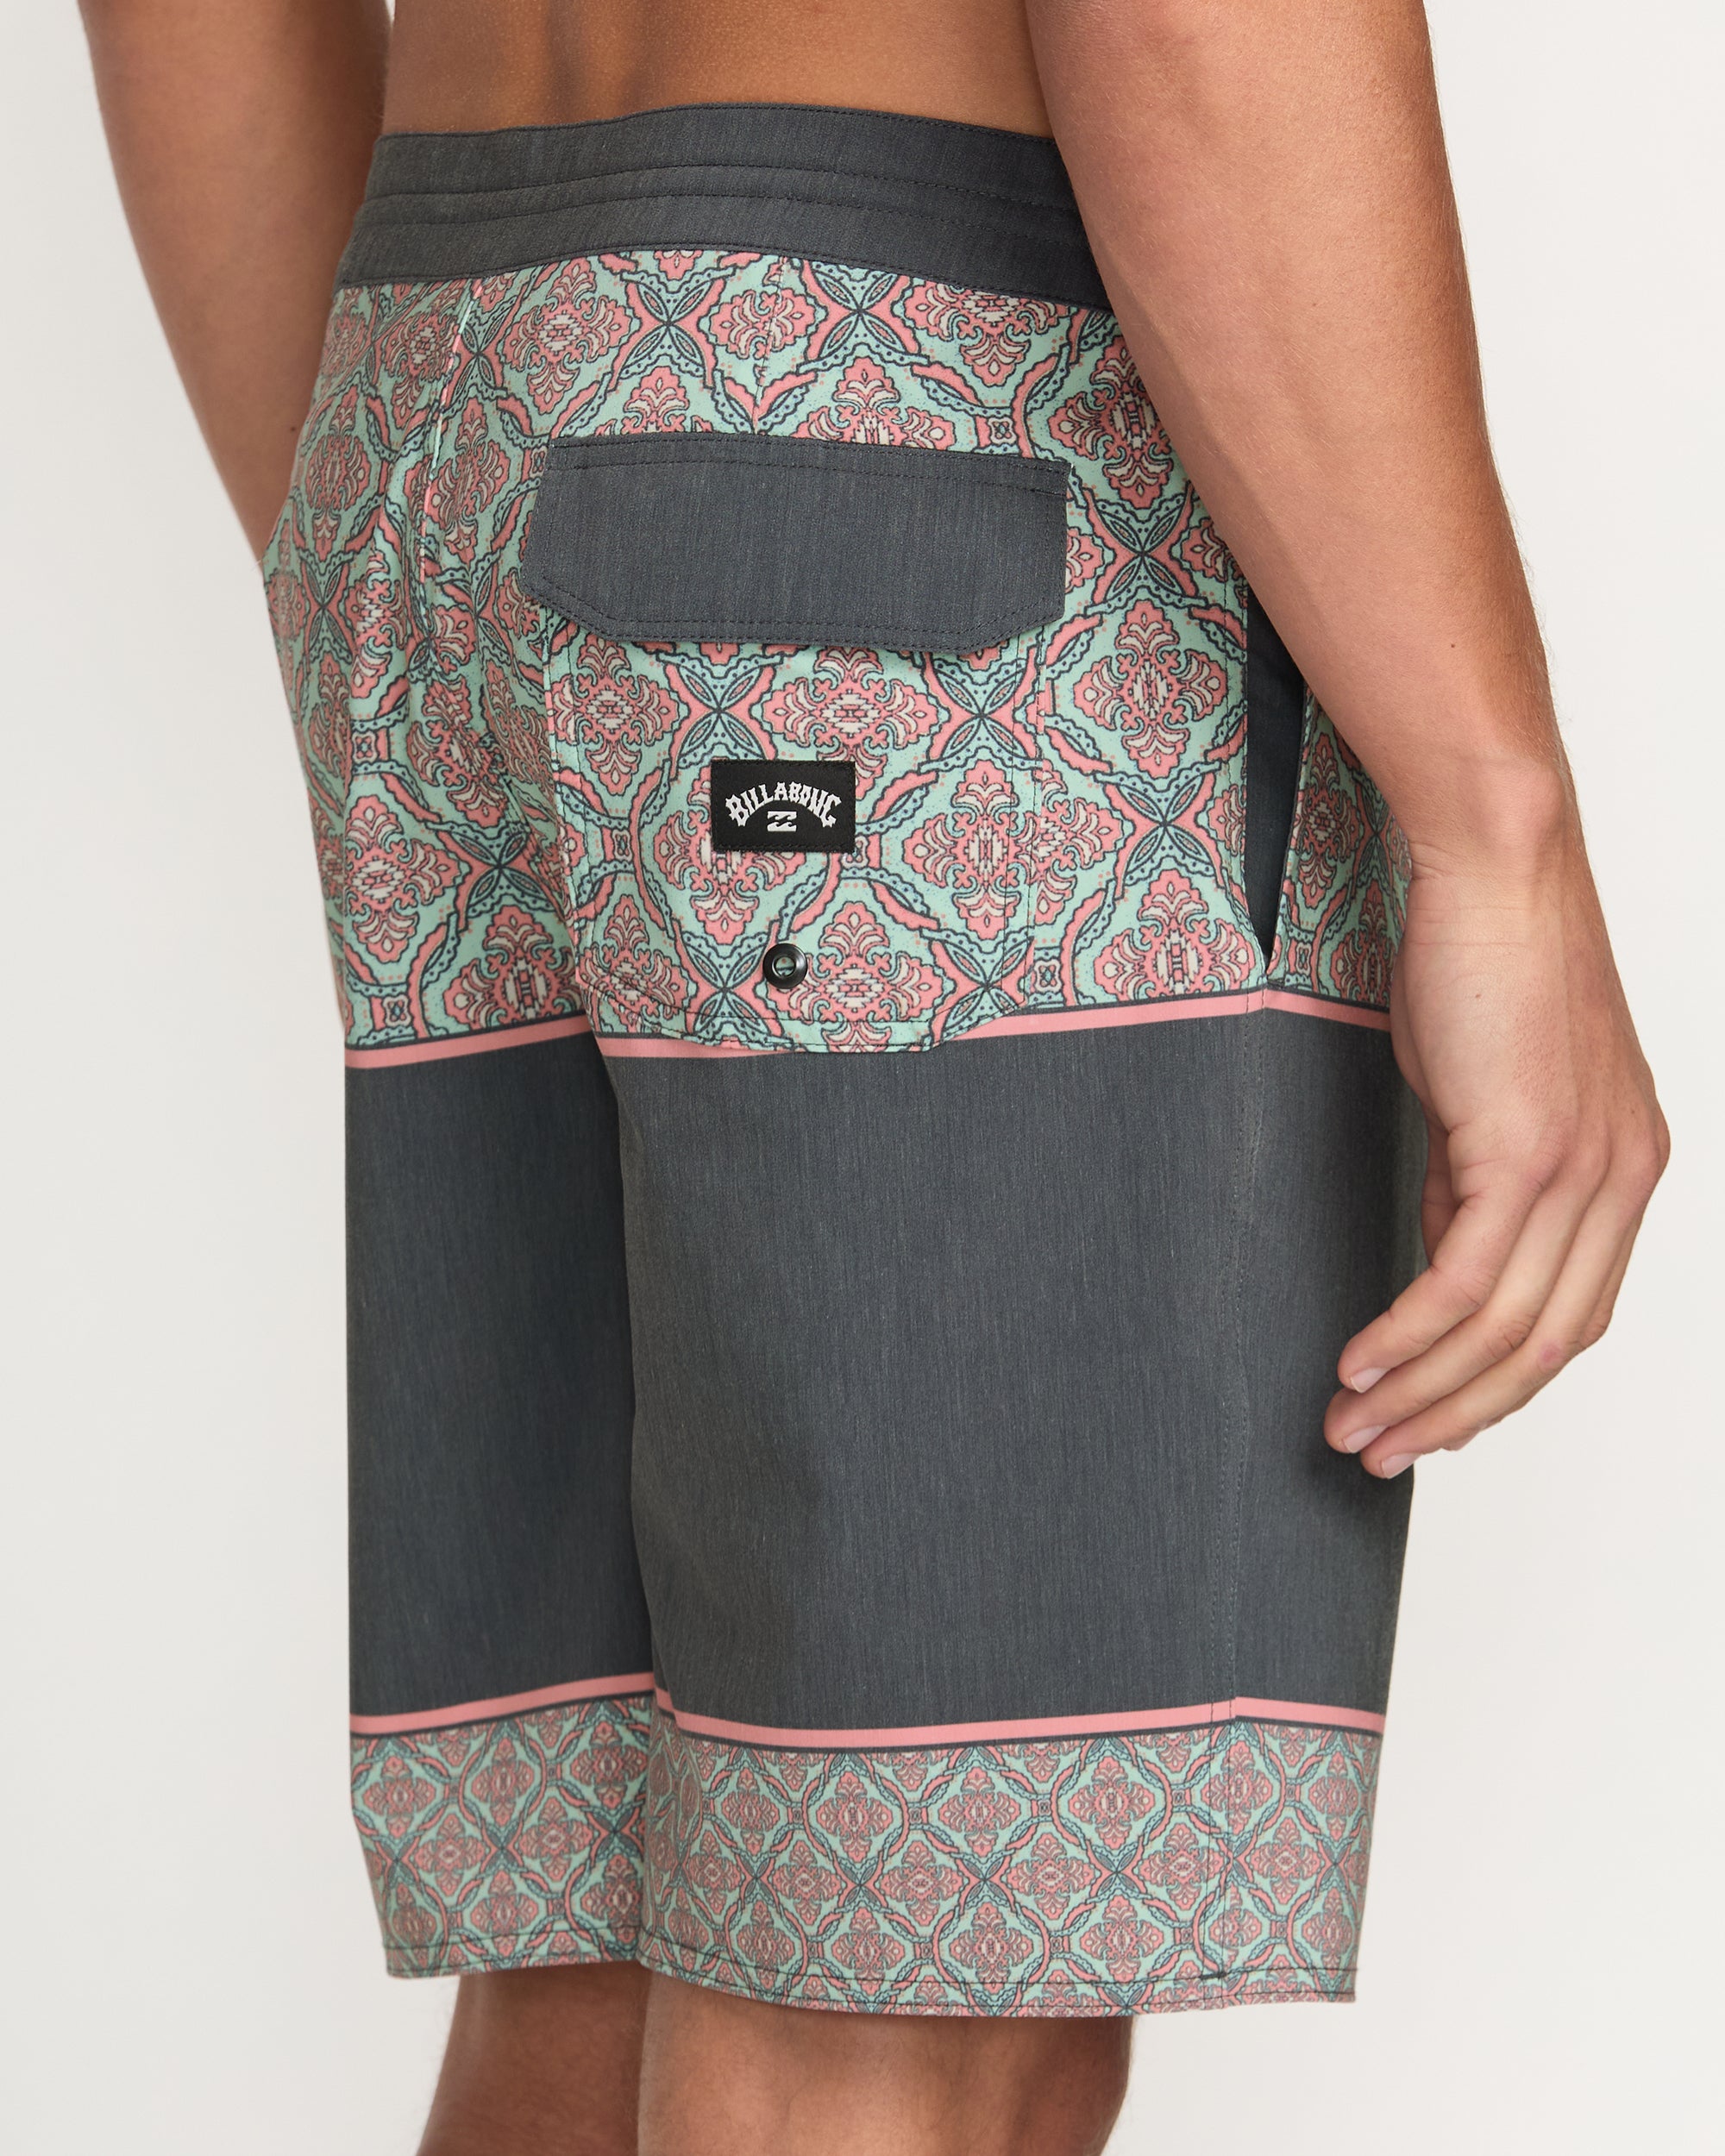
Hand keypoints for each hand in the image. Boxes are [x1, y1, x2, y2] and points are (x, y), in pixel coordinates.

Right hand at [1325, 802, 1666, 1477]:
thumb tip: (1440, 1249)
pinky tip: (1358, 1366)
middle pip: (1545, 1347)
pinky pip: (1462, 1281)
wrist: (1498, 868)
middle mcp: (1622, 1181)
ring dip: (1422, 1394)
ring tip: (1351, 1427)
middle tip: (1381, 1452)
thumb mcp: (1484, 1091)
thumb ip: (1475, 1178)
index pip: (1570, 1317)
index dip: (1496, 1384)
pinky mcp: (1528, 1153)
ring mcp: (1583, 1171)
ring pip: (1505, 1331)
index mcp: (1624, 1169)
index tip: (1430, 1416)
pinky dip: (1407, 1338)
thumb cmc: (1481, 956)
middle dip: (1457, 1415)